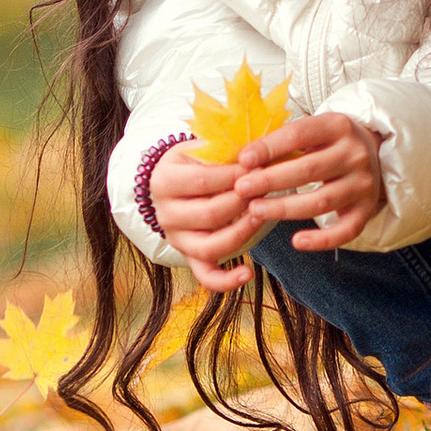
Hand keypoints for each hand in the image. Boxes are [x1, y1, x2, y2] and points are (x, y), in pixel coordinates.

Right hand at [145, 138, 254, 285]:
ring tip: (262, 216)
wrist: (177, 182)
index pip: (203, 181)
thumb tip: (260, 153)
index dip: (235, 176)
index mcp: (164, 182)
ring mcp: (177, 240)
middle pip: (210, 214)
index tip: (261, 167)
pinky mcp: (190, 257)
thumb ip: (225, 151)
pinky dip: (227, 281)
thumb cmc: (197, 162)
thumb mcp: (204, 148)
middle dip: (243, 202)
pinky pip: (206, 277)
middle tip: (267, 188)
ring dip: (242, 232)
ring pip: (211, 247)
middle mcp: (165, 215)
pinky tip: (248, 274)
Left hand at [232, 111, 384, 253]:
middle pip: (309, 170)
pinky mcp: (367, 209)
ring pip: (322, 201)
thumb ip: (282, 141)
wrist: (373, 151)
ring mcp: (363, 183)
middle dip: (270, 180)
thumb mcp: (312, 130)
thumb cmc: (328, 141)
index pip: (300, 135)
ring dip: (285, 208)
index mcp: (338, 126)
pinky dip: (322, 239)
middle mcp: (355, 154)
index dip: (270, 147)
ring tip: (255, 210)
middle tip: (241, 188)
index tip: (243, 160)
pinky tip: (297, 241)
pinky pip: (346, 230)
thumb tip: (243, 160)